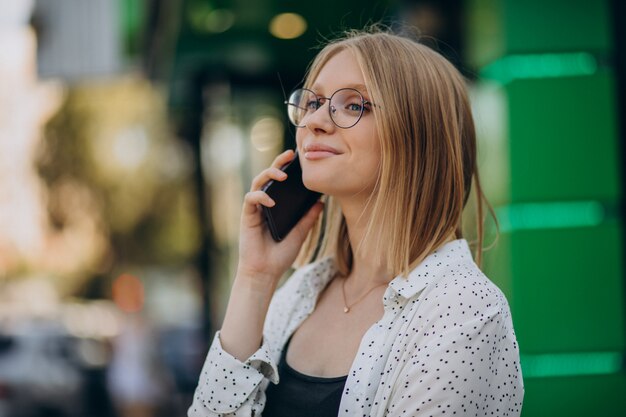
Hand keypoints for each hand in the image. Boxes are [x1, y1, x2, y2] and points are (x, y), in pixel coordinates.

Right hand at [236, 149, 323, 290]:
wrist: (265, 272)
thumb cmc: (281, 255)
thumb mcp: (300, 233)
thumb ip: (308, 217)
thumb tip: (322, 201)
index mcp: (277, 206)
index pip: (281, 182)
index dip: (288, 168)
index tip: (300, 158)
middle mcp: (265, 204)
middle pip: (269, 177)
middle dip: (278, 163)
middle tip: (290, 155)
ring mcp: (255, 209)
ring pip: (258, 182)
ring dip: (269, 174)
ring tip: (282, 174)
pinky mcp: (247, 216)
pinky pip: (251, 199)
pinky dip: (261, 196)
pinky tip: (271, 200)